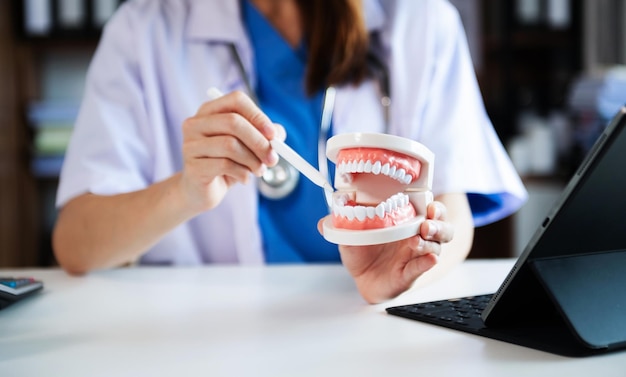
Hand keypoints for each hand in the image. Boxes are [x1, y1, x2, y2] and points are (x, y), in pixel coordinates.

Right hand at [179, 90, 282, 212]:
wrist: (202, 192)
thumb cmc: (226, 164)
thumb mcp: (248, 147)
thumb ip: (265, 136)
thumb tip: (278, 134)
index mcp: (210, 111)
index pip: (236, 100)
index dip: (258, 116)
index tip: (273, 135)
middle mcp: (195, 124)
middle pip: (233, 122)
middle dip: (259, 142)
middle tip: (273, 158)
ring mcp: (190, 144)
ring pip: (230, 145)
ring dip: (252, 161)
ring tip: (259, 170)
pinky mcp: (192, 166)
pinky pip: (224, 165)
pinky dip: (242, 173)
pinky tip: (243, 178)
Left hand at [319, 201, 453, 303]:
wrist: (363, 279)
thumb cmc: (364, 251)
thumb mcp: (349, 234)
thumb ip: (338, 225)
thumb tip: (323, 222)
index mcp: (406, 221)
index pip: (429, 208)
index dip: (433, 204)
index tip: (429, 201)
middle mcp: (417, 236)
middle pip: (441, 226)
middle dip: (438, 221)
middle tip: (426, 222)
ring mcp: (417, 254)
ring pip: (436, 245)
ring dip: (431, 240)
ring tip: (419, 239)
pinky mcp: (412, 272)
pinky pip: (423, 266)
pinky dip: (427, 262)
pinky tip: (428, 258)